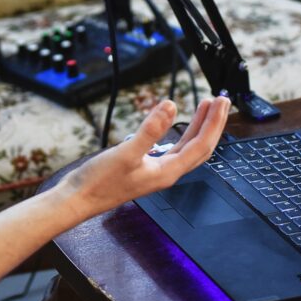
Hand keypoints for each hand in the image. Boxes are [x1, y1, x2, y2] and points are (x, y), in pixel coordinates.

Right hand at [59, 95, 229, 218]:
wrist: (78, 200)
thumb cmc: (99, 182)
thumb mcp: (126, 152)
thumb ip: (150, 130)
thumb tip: (171, 107)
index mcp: (168, 171)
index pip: (201, 144)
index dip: (214, 122)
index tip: (222, 102)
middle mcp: (166, 173)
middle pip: (200, 147)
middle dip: (213, 123)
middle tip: (221, 101)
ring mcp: (156, 171)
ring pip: (187, 148)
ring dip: (198, 127)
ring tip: (204, 107)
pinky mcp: (145, 168)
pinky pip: (172, 149)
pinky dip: (180, 134)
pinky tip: (174, 125)